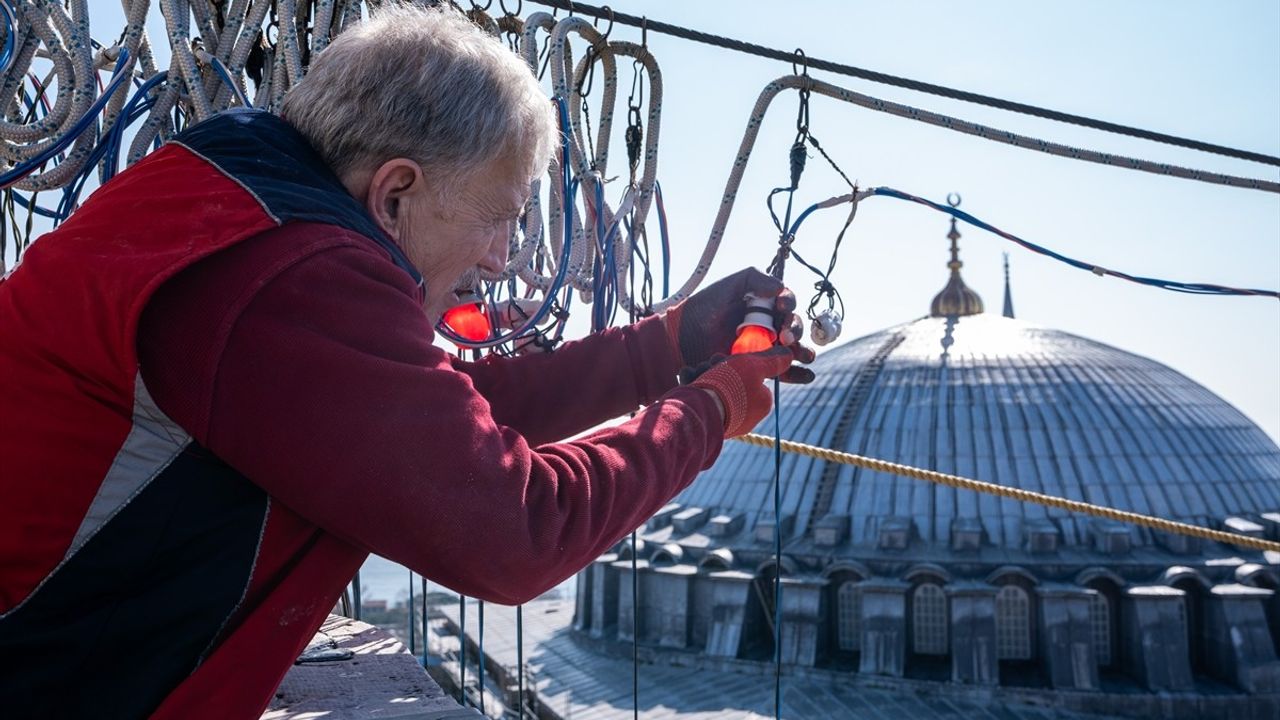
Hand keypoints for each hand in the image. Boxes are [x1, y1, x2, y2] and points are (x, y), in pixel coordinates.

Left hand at [661, 267, 814, 383]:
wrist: (683, 338)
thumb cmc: (704, 308)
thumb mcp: (728, 285)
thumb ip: (754, 279)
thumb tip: (779, 288)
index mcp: (763, 304)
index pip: (786, 302)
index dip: (788, 303)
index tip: (781, 307)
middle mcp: (768, 324)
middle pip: (792, 325)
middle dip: (794, 329)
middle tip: (785, 335)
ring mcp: (764, 346)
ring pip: (793, 348)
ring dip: (802, 351)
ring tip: (802, 355)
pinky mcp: (760, 367)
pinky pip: (783, 371)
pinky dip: (798, 374)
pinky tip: (806, 375)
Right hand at [689, 347, 792, 436]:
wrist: (699, 412)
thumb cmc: (730, 386)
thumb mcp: (755, 366)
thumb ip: (773, 360)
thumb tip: (789, 355)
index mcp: (762, 404)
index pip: (756, 378)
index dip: (742, 364)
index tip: (730, 358)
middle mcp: (748, 417)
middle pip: (735, 384)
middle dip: (720, 369)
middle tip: (713, 363)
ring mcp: (727, 423)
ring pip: (717, 391)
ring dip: (706, 375)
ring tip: (700, 373)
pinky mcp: (708, 425)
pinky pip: (703, 402)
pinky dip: (695, 388)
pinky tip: (689, 380)